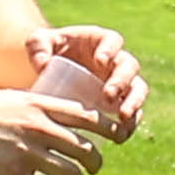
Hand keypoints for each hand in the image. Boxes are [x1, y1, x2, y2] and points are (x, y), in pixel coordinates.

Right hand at [0, 72, 129, 174]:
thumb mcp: (13, 99)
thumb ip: (37, 107)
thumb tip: (56, 116)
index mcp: (40, 105)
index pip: (88, 117)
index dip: (110, 128)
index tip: (120, 137)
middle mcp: (39, 127)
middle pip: (85, 149)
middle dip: (95, 164)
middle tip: (92, 170)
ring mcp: (27, 152)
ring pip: (71, 174)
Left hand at [31, 25, 151, 135]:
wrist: (50, 74)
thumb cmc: (46, 53)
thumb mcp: (37, 44)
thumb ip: (37, 47)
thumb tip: (43, 65)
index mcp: (100, 41)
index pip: (112, 40)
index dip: (110, 49)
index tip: (100, 61)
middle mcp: (115, 60)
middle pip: (129, 66)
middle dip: (122, 81)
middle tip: (108, 96)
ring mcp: (120, 82)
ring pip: (137, 89)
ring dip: (134, 102)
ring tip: (124, 117)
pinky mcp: (120, 102)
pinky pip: (133, 111)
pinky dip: (132, 123)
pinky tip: (124, 133)